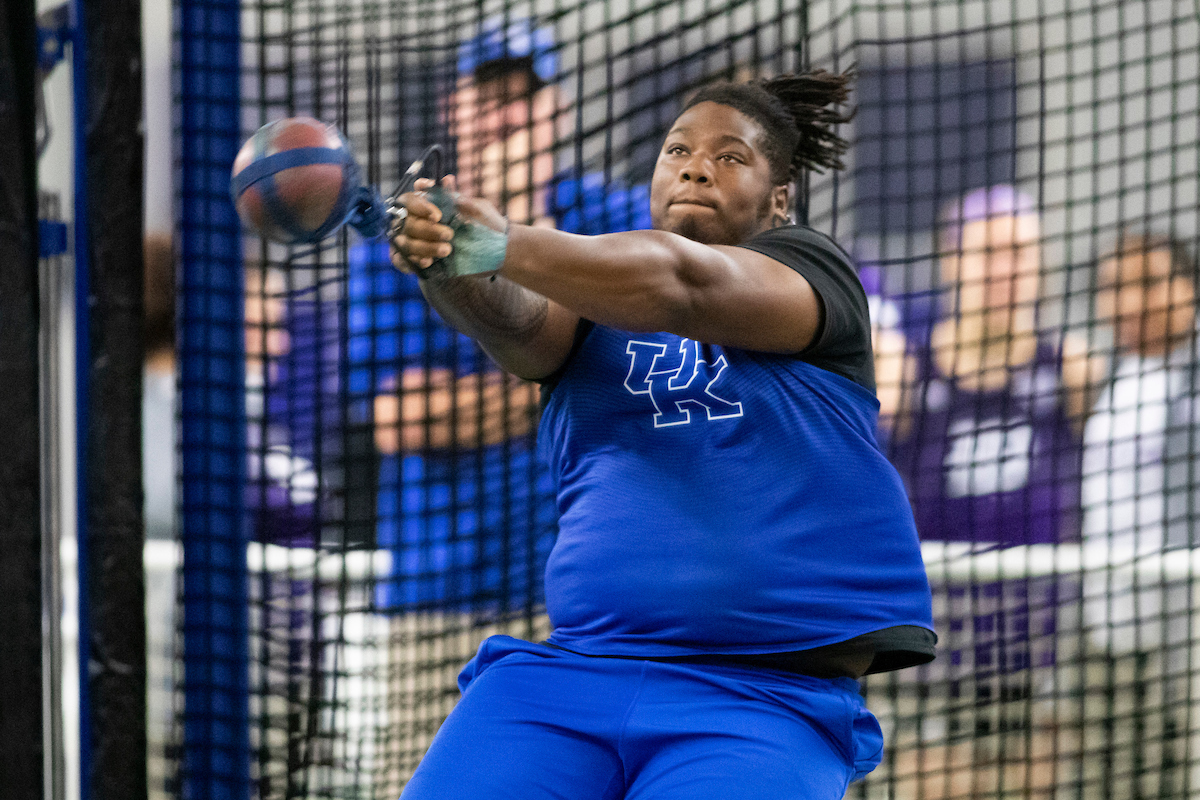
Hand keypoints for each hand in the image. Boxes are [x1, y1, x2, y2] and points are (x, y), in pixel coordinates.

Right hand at [390, 176, 509, 275]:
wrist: (500, 252)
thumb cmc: (488, 225)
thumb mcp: (477, 209)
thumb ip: (458, 198)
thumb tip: (446, 180)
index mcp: (431, 204)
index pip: (410, 200)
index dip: (419, 206)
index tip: (437, 215)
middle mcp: (420, 221)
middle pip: (408, 223)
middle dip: (427, 230)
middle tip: (449, 235)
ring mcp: (419, 241)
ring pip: (406, 242)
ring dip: (424, 246)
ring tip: (447, 250)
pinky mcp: (421, 259)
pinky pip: (404, 260)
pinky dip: (412, 261)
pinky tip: (427, 262)